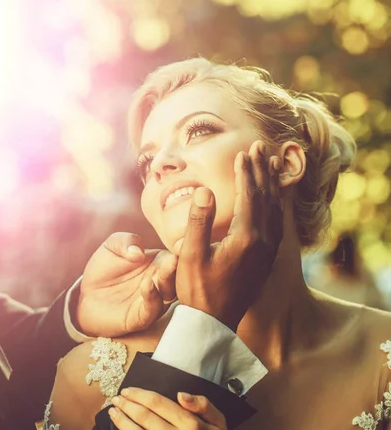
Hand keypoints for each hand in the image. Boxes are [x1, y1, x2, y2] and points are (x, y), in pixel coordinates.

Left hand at [76, 233, 176, 336]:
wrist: (85, 295)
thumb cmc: (103, 268)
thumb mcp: (112, 246)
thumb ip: (126, 241)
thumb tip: (139, 252)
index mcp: (161, 261)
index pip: (178, 255)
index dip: (182, 249)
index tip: (184, 242)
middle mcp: (162, 281)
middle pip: (178, 275)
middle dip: (179, 267)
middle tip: (176, 257)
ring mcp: (154, 300)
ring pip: (170, 293)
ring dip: (169, 282)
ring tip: (163, 271)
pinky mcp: (141, 317)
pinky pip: (152, 309)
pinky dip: (152, 298)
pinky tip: (147, 284)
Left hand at [108, 387, 226, 429]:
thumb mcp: (218, 421)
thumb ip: (203, 404)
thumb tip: (181, 394)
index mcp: (190, 424)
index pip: (158, 403)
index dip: (139, 395)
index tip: (127, 390)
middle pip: (145, 417)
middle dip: (127, 406)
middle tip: (116, 398)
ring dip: (123, 422)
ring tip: (114, 412)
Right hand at [176, 140, 282, 330]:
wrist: (213, 323)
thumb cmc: (198, 290)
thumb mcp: (191, 255)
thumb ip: (199, 221)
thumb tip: (205, 190)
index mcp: (246, 238)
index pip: (250, 196)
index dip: (246, 172)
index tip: (243, 153)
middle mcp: (263, 242)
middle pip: (266, 197)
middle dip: (262, 170)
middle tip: (260, 147)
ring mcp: (268, 250)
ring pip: (276, 208)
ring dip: (272, 184)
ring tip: (272, 163)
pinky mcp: (267, 258)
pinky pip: (278, 222)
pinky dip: (277, 203)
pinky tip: (274, 197)